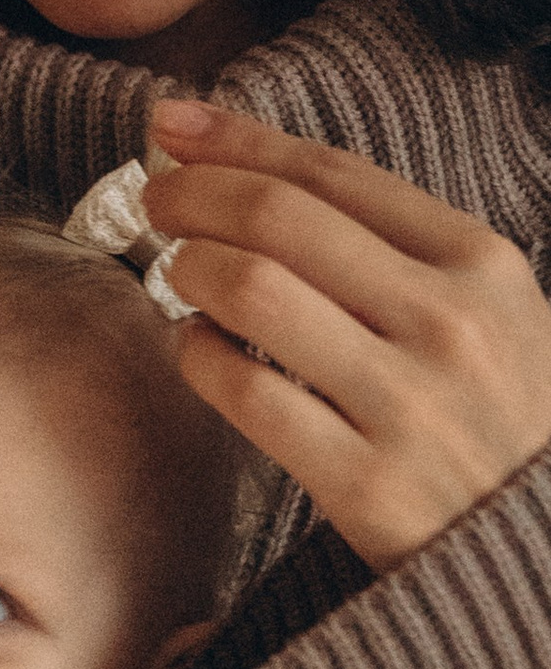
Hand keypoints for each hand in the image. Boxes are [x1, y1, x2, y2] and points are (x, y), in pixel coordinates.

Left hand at [145, 97, 550, 573]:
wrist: (542, 545)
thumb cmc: (500, 416)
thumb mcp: (488, 312)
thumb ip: (394, 249)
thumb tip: (259, 171)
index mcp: (481, 264)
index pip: (334, 176)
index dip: (239, 141)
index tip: (173, 123)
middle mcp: (448, 323)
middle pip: (281, 220)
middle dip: (194, 194)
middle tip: (156, 198)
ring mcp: (408, 403)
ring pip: (254, 294)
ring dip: (191, 269)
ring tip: (178, 272)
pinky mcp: (366, 483)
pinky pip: (247, 394)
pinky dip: (197, 357)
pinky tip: (192, 347)